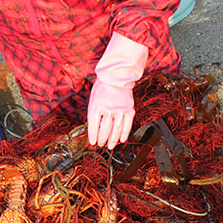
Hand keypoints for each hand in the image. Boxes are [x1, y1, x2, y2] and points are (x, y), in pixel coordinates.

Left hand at [86, 32, 147, 148]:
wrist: (117, 76)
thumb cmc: (102, 88)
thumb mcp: (94, 99)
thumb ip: (94, 114)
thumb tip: (95, 130)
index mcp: (97, 105)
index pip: (93, 125)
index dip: (93, 136)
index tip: (92, 142)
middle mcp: (109, 108)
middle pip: (105, 129)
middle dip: (102, 139)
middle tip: (100, 145)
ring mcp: (120, 109)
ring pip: (116, 129)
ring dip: (113, 140)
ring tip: (110, 146)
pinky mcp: (129, 109)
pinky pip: (128, 125)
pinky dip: (125, 134)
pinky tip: (122, 140)